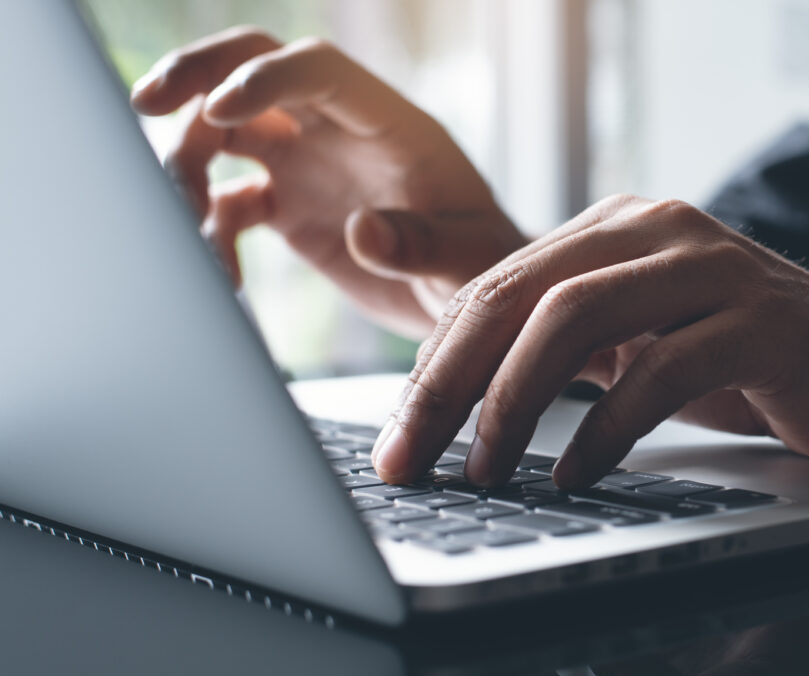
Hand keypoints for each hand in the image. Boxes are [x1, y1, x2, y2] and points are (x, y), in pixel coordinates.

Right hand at [131, 27, 525, 337]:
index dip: (265, 78)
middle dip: (196, 74)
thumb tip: (363, 231)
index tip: (219, 109)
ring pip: (224, 131)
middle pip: (254, 68)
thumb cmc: (485, 264)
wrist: (472, 296)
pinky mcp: (289, 207)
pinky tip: (221, 274)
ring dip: (186, 164)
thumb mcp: (468, 259)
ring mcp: (309, 164)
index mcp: (390, 123)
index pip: (319, 70)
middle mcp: (340, 131)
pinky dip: (209, 230)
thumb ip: (420, 244)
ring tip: (185, 221)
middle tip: (145, 103)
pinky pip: (228, 200)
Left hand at [371, 195, 808, 486]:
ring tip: (485, 470)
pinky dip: (607, 428)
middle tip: (410, 457)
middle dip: (450, 384)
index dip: (434, 363)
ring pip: (578, 316)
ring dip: (515, 401)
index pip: (496, 285)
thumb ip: (565, 351)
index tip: (398, 437)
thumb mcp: (640, 346)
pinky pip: (662, 368)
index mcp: (617, 228)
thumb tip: (457, 403)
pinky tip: (576, 474)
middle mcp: (658, 229)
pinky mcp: (764, 319)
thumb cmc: (748, 361)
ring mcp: (714, 267)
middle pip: (520, 294)